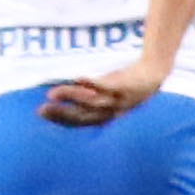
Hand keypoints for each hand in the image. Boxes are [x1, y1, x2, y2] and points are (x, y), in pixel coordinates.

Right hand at [40, 51, 168, 127]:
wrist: (154, 73)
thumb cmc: (127, 84)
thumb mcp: (107, 94)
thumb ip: (87, 96)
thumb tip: (61, 94)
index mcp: (107, 116)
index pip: (80, 122)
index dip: (60, 120)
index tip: (41, 114)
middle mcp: (112, 112)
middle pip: (84, 115)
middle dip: (61, 113)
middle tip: (41, 110)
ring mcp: (119, 100)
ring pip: (92, 101)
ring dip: (71, 97)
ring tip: (51, 94)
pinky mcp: (125, 85)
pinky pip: (107, 86)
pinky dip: (92, 84)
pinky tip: (77, 78)